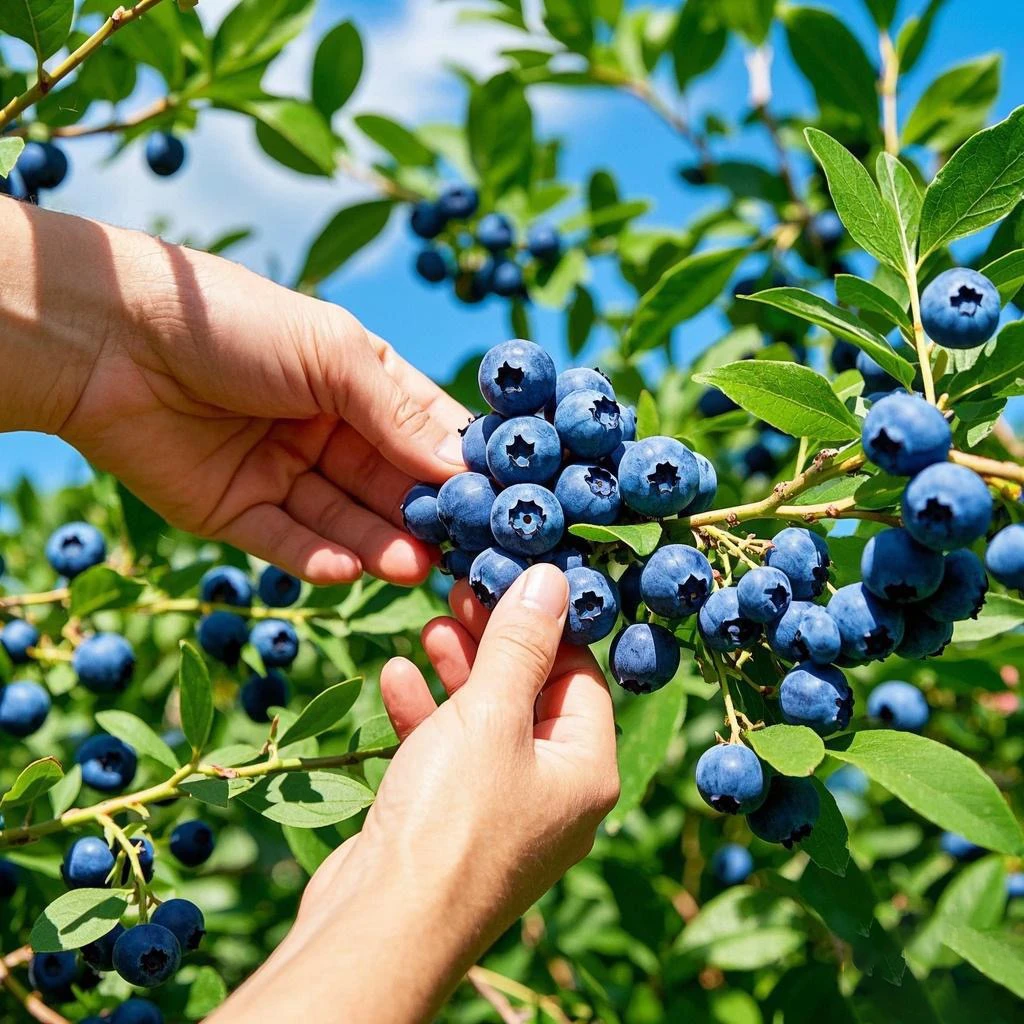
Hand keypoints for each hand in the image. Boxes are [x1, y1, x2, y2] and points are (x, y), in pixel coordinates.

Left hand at [1, 201, 467, 584]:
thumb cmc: (234, 324)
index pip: (423, 431)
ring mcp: (281, 474)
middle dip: (420, 517)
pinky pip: (285, 542)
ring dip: (377, 546)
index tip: (497, 501)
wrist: (111, 338)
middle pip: (387, 485)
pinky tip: (345, 570)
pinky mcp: (235, 512)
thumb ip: (397, 412)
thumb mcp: (333, 353)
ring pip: (342, 521)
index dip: (457, 465)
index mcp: (356, 383)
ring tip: (409, 567)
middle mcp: (325, 431)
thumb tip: (459, 466)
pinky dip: (315, 560)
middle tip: (456, 551)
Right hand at [211, 564, 619, 1022]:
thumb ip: (521, 643)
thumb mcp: (491, 714)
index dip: (546, 625)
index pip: (581, 677)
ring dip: (458, 673)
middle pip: (532, 696)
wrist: (381, 927)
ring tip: (429, 627)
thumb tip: (553, 579)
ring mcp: (501, 813)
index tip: (509, 580)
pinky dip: (426, 715)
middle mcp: (552, 795)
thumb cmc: (452, 819)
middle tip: (461, 594)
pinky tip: (395, 678)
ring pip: (486, 723)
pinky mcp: (452, 824)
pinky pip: (448, 755)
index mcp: (585, 771)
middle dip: (495, 644)